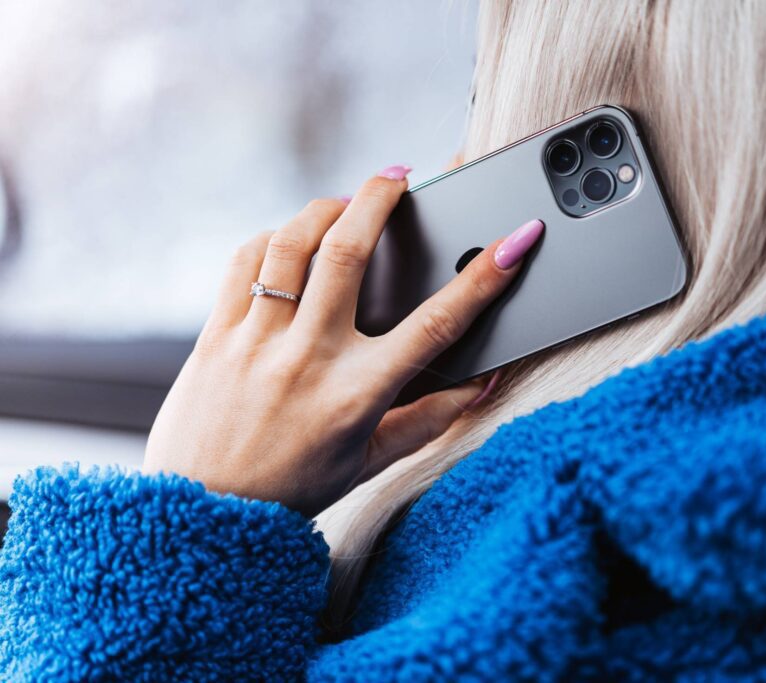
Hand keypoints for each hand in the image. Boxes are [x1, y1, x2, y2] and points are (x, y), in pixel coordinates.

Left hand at [143, 165, 543, 516]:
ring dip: (326, 207)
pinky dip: (274, 236)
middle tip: (402, 173)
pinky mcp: (217, 334)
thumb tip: (485, 382)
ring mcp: (257, 342)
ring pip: (292, 244)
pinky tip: (292, 237)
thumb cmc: (295, 486)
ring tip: (348, 200)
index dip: (485, 278)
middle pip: (350, 252)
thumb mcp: (373, 460)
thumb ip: (433, 417)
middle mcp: (308, 359)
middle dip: (381, 198)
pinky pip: (246, 262)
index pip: (437, 324)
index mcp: (358, 394)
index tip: (517, 239)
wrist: (204, 513)